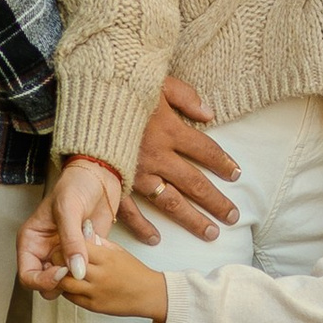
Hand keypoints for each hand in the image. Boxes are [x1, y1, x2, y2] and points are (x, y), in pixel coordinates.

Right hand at [18, 154, 123, 297]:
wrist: (100, 177)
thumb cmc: (76, 185)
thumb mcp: (69, 209)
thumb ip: (71, 241)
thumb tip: (75, 271)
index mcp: (31, 241)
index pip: (28, 275)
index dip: (42, 280)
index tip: (62, 272)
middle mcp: (45, 252)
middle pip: (44, 285)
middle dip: (60, 284)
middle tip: (77, 270)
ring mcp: (64, 255)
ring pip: (65, 284)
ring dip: (77, 278)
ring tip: (89, 260)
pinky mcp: (82, 256)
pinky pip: (83, 274)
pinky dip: (91, 270)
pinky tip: (97, 252)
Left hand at [58, 235, 168, 322]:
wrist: (149, 294)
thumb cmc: (134, 271)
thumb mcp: (118, 251)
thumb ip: (99, 242)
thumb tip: (82, 232)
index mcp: (106, 257)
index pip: (77, 247)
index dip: (65, 245)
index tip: (63, 244)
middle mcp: (100, 275)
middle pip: (66, 265)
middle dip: (56, 260)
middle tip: (55, 257)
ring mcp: (96, 292)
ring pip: (65, 284)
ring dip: (59, 277)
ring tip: (60, 271)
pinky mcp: (94, 306)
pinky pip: (71, 298)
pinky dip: (66, 290)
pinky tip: (69, 283)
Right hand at [115, 71, 236, 247]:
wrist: (86, 98)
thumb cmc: (123, 86)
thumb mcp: (159, 83)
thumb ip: (186, 97)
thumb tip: (210, 113)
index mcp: (170, 130)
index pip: (206, 151)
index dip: (223, 163)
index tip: (236, 174)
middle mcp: (158, 155)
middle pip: (195, 183)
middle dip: (216, 201)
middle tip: (233, 217)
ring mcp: (137, 172)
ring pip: (171, 201)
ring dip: (192, 219)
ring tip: (211, 232)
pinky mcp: (115, 182)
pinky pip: (130, 210)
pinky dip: (142, 227)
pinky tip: (156, 239)